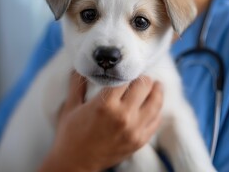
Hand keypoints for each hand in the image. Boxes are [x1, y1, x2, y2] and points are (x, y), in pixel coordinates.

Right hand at [39, 72, 162, 171]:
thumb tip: (80, 66)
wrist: (74, 163)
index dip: (128, 71)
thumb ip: (77, 83)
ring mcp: (134, 130)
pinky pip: (156, 121)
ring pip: (156, 102)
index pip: (127, 78)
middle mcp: (123, 116)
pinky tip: (155, 105)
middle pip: (145, 86)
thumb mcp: (71, 106)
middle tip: (142, 77)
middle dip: (144, 79)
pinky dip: (157, 110)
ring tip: (156, 86)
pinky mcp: (139, 141)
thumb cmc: (70, 134)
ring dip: (157, 91)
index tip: (128, 69)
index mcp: (105, 104)